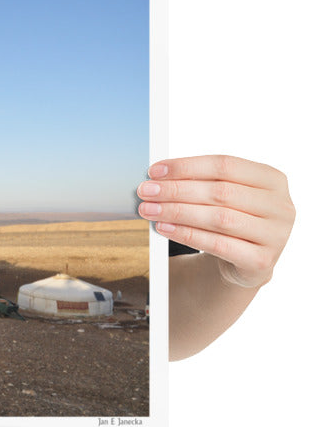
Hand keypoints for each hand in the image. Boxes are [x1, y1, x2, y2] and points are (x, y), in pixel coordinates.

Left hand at [136, 155, 294, 287]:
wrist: (247, 261)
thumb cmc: (232, 218)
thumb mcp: (224, 196)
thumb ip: (200, 182)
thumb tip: (157, 176)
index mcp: (273, 179)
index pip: (225, 165)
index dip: (187, 166)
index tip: (155, 171)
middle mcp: (280, 206)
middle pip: (220, 192)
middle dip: (177, 190)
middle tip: (145, 191)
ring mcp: (276, 235)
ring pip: (219, 218)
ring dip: (177, 212)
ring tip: (149, 210)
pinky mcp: (261, 261)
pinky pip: (218, 244)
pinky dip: (187, 235)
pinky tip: (164, 229)